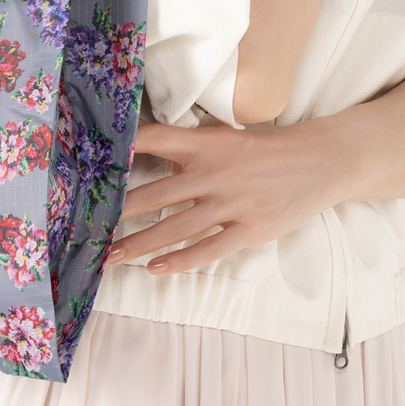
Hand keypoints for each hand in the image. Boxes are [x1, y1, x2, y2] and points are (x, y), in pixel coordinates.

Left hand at [106, 117, 351, 274]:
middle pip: (155, 195)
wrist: (318, 160)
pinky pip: (208, 249)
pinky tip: (155, 269)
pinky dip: (180, 261)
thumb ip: (188, 147)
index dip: (121, 150)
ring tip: (109, 255)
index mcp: (206, 143)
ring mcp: (232, 203)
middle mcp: (214, 172)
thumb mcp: (224, 136)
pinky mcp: (249, 229)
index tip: (89, 164)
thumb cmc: (265, 148)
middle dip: (118, 212)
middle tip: (85, 225)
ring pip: (175, 228)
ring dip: (139, 244)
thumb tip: (142, 149)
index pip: (153, 141)